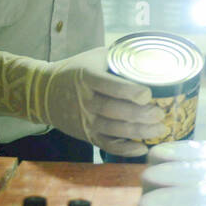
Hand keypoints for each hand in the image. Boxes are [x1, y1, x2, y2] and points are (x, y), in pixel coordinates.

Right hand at [0, 47, 167, 156]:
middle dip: (139, 114)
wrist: (45, 93)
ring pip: (113, 130)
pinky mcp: (88, 135)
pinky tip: (142, 147)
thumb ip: (120, 57)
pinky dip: (125, 149)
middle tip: (160, 112)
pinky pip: (107, 145)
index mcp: (86, 77)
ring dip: (138, 131)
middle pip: (113, 110)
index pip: (108, 85)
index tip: (147, 94)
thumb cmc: (77, 71)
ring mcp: (86, 120)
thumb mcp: (95, 57)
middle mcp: (85, 100)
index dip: (128, 91)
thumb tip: (155, 55)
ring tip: (160, 129)